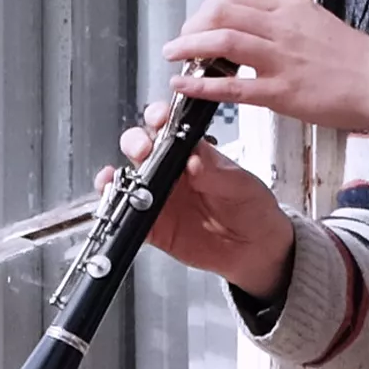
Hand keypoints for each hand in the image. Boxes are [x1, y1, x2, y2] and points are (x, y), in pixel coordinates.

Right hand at [113, 131, 299, 296]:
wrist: (255, 250)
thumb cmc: (251, 208)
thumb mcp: (240, 184)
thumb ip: (215, 171)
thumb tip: (194, 159)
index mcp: (192, 153)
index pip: (169, 128)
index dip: (158, 119)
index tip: (158, 119)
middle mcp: (172, 172)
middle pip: (141, 147)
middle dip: (136, 142)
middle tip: (144, 150)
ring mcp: (161, 199)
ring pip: (129, 179)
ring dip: (119, 174)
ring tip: (119, 175)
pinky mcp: (155, 227)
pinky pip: (128, 216)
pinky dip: (116, 208)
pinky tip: (113, 200)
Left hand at [163, 0, 368, 136]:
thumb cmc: (357, 61)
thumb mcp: (318, 23)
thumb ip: (286, 23)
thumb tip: (258, 26)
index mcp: (292, 8)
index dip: (209, 5)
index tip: (200, 19)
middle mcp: (283, 27)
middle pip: (223, 10)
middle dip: (194, 24)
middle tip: (182, 40)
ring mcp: (281, 59)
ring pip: (223, 41)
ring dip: (190, 47)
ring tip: (173, 55)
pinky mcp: (282, 93)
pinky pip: (234, 86)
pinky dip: (203, 85)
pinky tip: (186, 86)